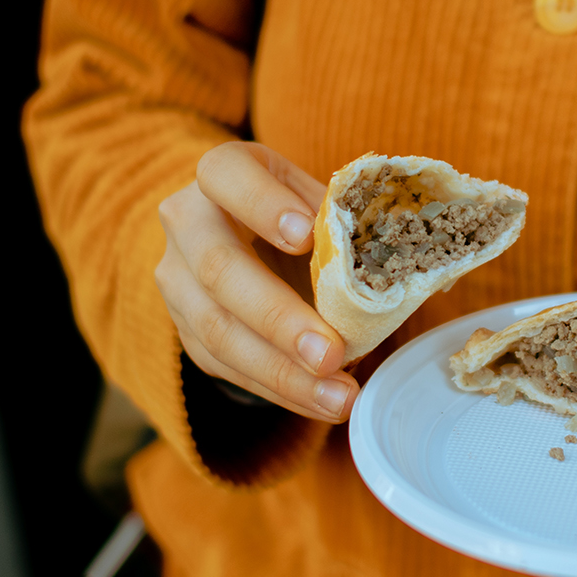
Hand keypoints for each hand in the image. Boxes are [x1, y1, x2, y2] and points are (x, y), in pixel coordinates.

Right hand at [156, 142, 357, 420]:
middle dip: (279, 319)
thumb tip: (398, 264)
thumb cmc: (300, 215)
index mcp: (222, 174)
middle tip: (331, 353)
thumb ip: (343, 222)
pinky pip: (226, 367)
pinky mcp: (186, 330)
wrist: (250, 238)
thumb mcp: (318, 202)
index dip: (262, 204)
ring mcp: (178, 280)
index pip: (226, 175)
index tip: (307, 236)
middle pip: (219, 269)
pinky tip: (320, 402)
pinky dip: (278, 390)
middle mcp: (187, 223)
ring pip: (217, 331)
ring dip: (282, 372)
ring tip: (337, 397)